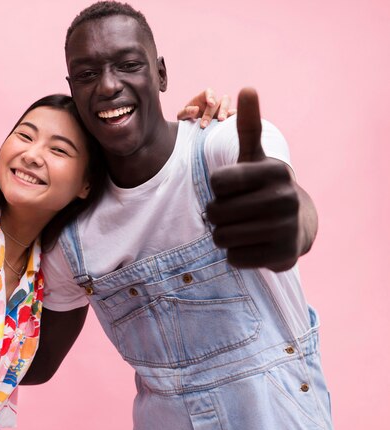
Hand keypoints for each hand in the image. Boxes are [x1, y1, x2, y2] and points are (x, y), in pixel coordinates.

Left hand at [177, 88, 235, 128]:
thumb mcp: (182, 116)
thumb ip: (186, 112)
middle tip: (218, 119)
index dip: (211, 96)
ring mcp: (221, 111)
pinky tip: (231, 124)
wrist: (190, 128)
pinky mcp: (225, 119)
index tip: (211, 103)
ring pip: (229, 107)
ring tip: (223, 122)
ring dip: (227, 113)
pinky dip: (233, 119)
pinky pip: (232, 117)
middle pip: (222, 100)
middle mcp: (215, 103)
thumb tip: (196, 109)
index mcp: (203, 98)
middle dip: (220, 110)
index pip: (210, 92)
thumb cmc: (186, 119)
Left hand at [206, 87, 312, 271]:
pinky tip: (251, 245)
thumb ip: (248, 127)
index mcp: (274, 171)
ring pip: (222, 237)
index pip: (217, 182)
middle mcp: (284, 198)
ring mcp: (285, 228)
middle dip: (218, 214)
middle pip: (216, 212)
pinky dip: (235, 254)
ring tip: (241, 228)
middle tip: (235, 212)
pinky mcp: (282, 256)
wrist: (296, 226)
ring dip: (224, 235)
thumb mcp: (255, 158)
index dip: (217, 188)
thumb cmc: (263, 188)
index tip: (233, 188)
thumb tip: (247, 88)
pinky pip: (234, 258)